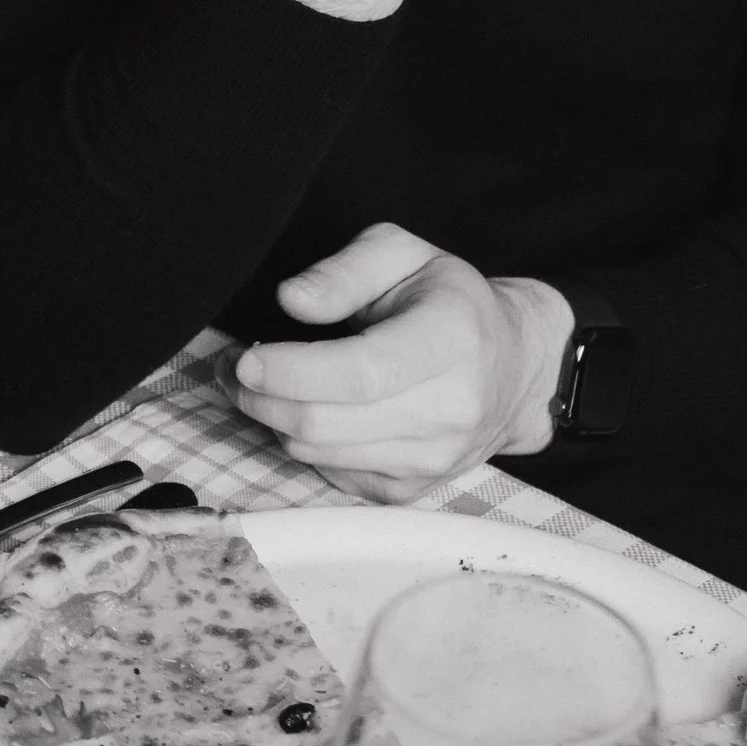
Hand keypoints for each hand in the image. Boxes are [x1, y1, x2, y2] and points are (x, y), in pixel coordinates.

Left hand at [227, 221, 576, 500]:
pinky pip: (330, 473)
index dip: (292, 371)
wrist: (514, 367)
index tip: (245, 358)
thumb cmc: (451, 302)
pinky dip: (305, 442)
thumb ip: (344, 271)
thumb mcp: (404, 255)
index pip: (361, 373)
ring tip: (262, 384)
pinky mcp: (410, 489)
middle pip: (326, 422)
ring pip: (318, 452)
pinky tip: (310, 408)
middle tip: (232, 367)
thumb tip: (291, 301)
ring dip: (272, 420)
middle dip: (262, 397)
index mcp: (452, 340)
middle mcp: (450, 408)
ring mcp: (432, 458)